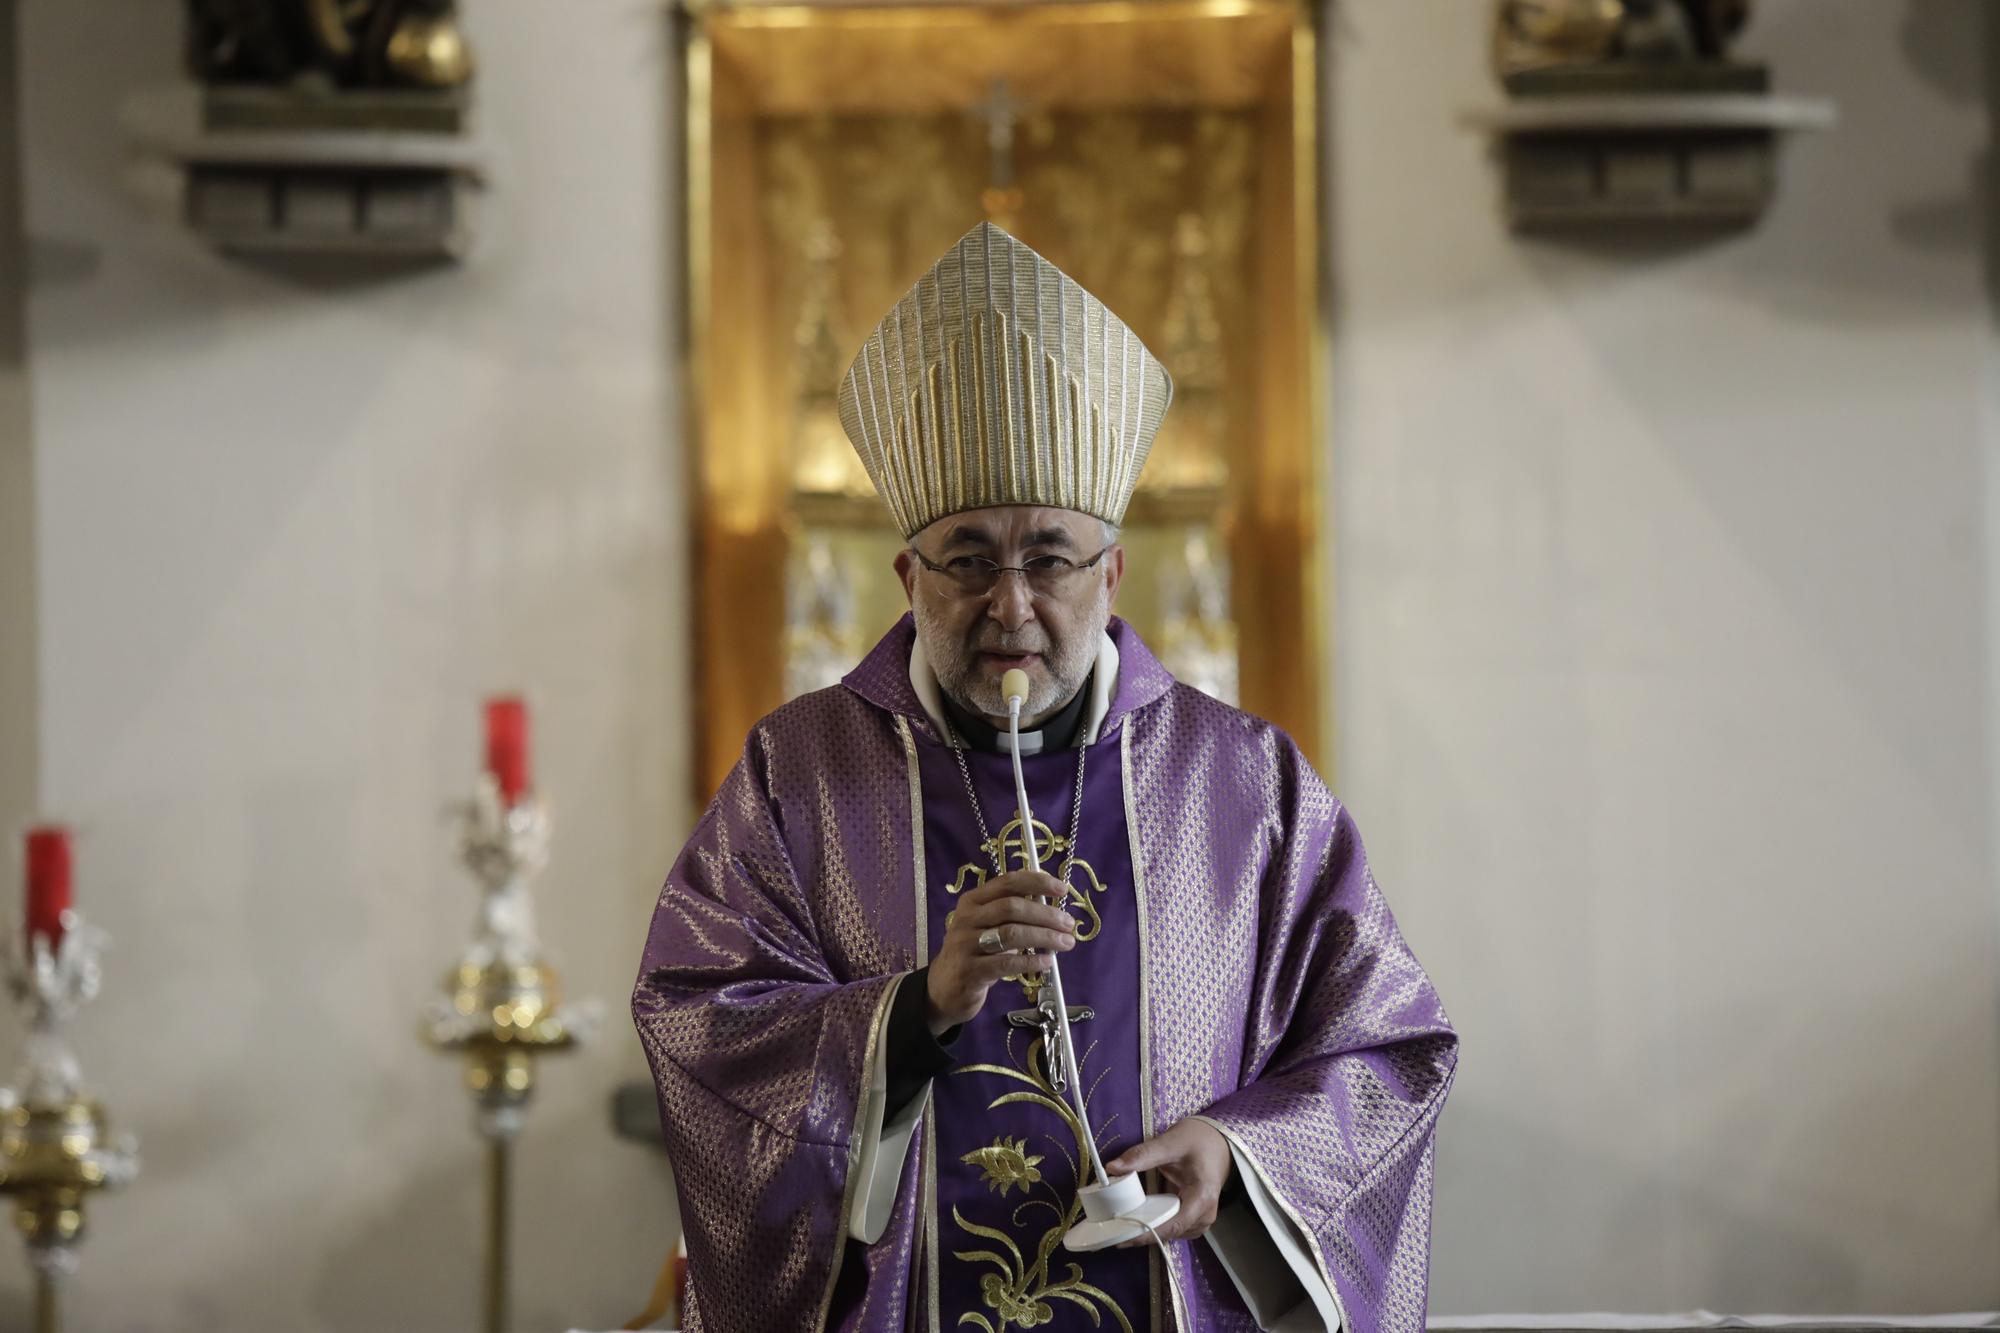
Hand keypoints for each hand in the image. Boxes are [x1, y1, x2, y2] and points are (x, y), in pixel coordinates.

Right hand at [926, 870, 1076, 1033]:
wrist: (943, 989)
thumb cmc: (973, 953)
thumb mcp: (987, 927)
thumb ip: (1012, 914)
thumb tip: (1050, 904)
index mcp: (973, 901)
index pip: (1008, 882)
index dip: (1037, 882)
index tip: (1062, 889)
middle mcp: (967, 918)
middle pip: (1012, 907)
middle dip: (1045, 914)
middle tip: (1068, 924)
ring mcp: (966, 945)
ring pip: (1011, 934)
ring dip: (1044, 937)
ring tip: (1065, 943)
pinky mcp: (970, 971)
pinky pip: (1006, 963)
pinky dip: (1031, 961)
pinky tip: (1047, 962)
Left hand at [1105, 1118, 1232, 1245]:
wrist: (1217, 1141)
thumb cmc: (1199, 1140)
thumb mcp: (1171, 1143)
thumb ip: (1142, 1155)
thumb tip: (1113, 1167)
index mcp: (1203, 1197)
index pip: (1173, 1225)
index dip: (1146, 1234)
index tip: (1122, 1236)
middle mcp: (1204, 1215)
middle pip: (1169, 1232)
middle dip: (1141, 1231)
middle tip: (1112, 1228)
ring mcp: (1200, 1219)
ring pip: (1169, 1233)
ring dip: (1147, 1228)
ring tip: (1121, 1222)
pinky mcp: (1193, 1217)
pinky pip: (1171, 1226)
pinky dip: (1154, 1222)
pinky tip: (1136, 1216)